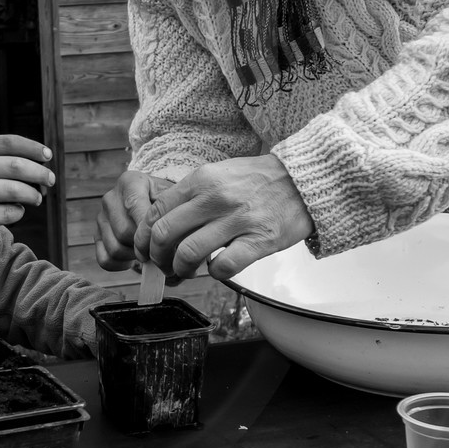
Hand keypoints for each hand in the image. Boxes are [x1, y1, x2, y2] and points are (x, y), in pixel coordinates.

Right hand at [0, 135, 54, 232]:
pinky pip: (6, 213)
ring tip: (37, 198)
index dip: (32, 148)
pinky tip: (18, 210)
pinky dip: (19, 212)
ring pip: (13, 190)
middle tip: (50, 180)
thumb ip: (2, 158)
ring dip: (33, 194)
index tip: (48, 156)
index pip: (7, 143)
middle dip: (39, 173)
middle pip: (14, 166)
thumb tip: (43, 165)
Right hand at [95, 168, 173, 269]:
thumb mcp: (174, 196)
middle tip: (160, 248)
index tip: (163, 240)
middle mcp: (111, 198)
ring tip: (148, 251)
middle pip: (124, 231)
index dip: (148, 227)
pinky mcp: (97, 236)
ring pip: (115, 248)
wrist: (155, 203)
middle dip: (144, 245)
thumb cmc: (168, 202)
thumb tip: (172, 232)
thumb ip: (173, 208)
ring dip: (134, 256)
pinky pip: (105, 260)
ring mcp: (101, 218)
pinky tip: (134, 258)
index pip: (133, 205)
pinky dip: (121, 264)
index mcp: (130, 182)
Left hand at [135, 154, 312, 280]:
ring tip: (184, 272)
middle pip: (164, 234)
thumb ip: (191, 194)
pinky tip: (216, 269)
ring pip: (188, 253)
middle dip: (155, 256)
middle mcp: (215, 198)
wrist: (305, 180)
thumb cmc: (259, 180)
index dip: (144, 235)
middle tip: (160, 264)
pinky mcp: (258, 241)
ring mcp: (237, 220)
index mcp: (202, 180)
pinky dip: (213, 273)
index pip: (157, 210)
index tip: (144, 248)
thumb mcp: (219, 174)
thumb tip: (161, 222)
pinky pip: (223, 266)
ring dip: (180, 269)